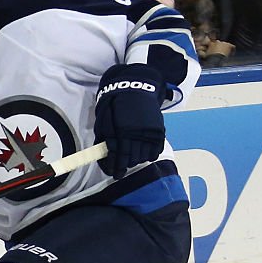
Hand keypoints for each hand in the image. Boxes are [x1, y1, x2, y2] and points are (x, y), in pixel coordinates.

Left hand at [93, 63, 166, 178]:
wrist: (136, 88)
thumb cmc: (116, 104)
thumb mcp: (105, 119)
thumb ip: (105, 138)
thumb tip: (103, 155)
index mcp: (122, 130)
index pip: (120, 156)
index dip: (117, 167)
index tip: (115, 174)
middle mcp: (137, 133)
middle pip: (132, 158)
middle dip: (126, 165)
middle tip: (121, 167)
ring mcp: (150, 132)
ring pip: (144, 156)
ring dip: (137, 160)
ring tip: (132, 159)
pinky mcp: (159, 130)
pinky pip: (156, 150)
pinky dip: (150, 155)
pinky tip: (144, 154)